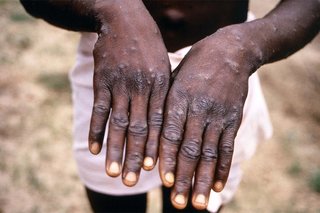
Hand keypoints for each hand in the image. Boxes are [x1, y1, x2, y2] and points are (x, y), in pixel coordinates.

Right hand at [88, 1, 169, 185]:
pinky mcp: (102, 81)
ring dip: (115, 149)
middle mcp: (141, 88)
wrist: (124, 20)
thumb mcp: (164, 66)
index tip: (154, 169)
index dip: (156, 147)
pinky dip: (95, 130)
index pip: (159, 123)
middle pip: (139, 128)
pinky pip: (99, 109)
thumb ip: (164, 94)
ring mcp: (120, 84)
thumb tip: (167, 123)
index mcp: (160, 86)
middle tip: (133, 181)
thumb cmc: (148, 47)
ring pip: (118, 123)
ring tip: (113, 172)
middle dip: (136, 156)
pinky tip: (93, 149)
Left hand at [159, 25, 261, 208]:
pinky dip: (222, 168)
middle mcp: (199, 108)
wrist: (230, 51)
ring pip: (209, 153)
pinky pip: (228, 147)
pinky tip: (217, 185)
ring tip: (196, 203)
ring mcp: (218, 114)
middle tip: (177, 202)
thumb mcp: (174, 78)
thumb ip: (165, 105)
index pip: (170, 133)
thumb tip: (151, 134)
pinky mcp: (233, 118)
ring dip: (202, 179)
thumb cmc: (194, 66)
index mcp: (179, 97)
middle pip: (190, 148)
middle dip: (183, 177)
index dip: (166, 157)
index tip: (162, 180)